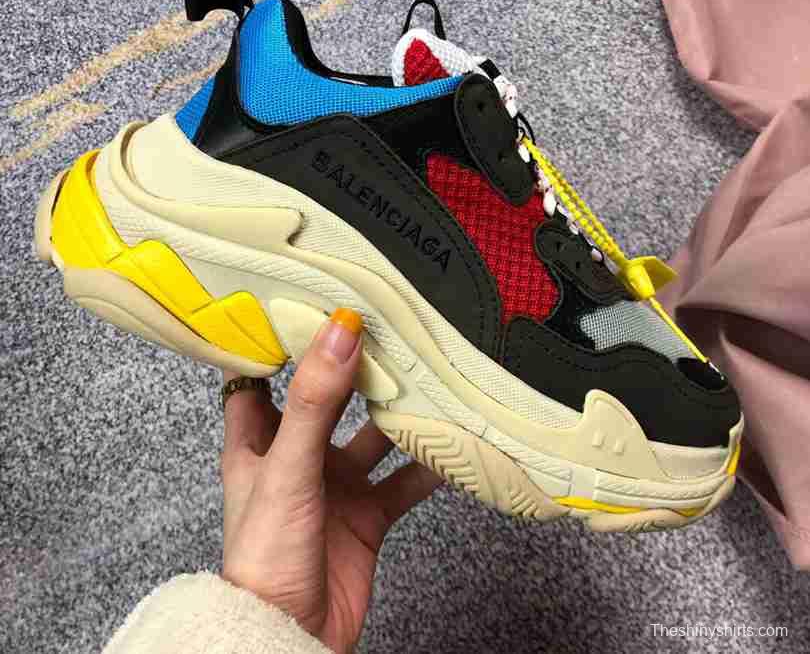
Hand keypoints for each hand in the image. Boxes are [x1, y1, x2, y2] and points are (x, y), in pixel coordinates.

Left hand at [220, 308, 440, 652]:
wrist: (290, 636)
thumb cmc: (265, 556)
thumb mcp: (286, 467)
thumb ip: (314, 400)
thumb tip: (339, 333)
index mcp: (257, 441)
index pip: (256, 375)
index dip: (273, 341)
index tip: (297, 301)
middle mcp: (296, 456)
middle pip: (326, 397)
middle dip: (352, 368)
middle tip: (381, 328)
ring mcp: (334, 485)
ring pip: (372, 436)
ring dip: (398, 414)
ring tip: (427, 377)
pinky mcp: (366, 514)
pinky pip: (404, 480)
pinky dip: (428, 464)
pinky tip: (451, 445)